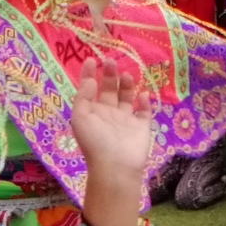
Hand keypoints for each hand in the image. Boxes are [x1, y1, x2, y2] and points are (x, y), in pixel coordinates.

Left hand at [68, 56, 153, 190]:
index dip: (89, 74)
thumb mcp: (80, 118)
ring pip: (127, 97)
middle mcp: (108, 114)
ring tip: (126, 75)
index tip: (91, 59)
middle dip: (110, 75)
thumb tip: (89, 80)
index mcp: (92, 112)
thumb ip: (83, 97)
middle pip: (109, 89)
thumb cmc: (95, 141)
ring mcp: (126, 120)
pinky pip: (144, 111)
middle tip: (111, 61)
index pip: (90, 89)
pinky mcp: (141, 126)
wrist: (116, 166)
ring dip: (127, 85)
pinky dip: (144, 101)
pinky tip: (142, 94)